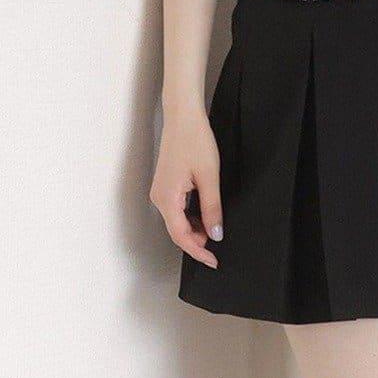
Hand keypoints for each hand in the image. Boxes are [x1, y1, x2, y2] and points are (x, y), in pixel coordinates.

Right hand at [150, 107, 222, 267]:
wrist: (183, 117)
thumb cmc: (195, 141)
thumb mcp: (210, 177)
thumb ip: (212, 208)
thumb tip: (216, 234)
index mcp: (167, 199)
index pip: (181, 236)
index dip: (198, 252)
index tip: (214, 261)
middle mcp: (159, 198)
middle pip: (177, 232)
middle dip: (197, 243)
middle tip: (219, 248)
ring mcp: (160, 192)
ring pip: (177, 222)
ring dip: (195, 230)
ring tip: (215, 230)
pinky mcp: (165, 186)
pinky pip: (177, 210)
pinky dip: (190, 219)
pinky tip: (205, 217)